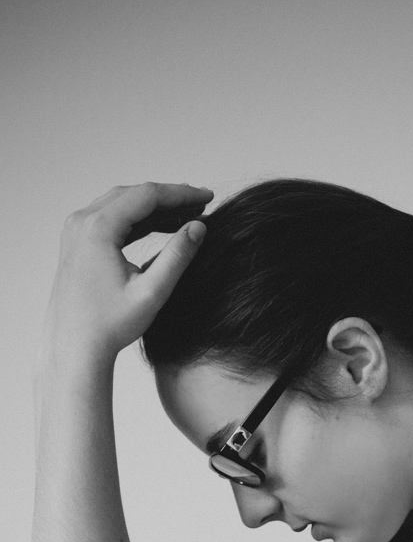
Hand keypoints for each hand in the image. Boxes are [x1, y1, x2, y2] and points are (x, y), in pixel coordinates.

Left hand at [40, 182, 213, 363]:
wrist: (75, 346)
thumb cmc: (110, 325)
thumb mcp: (152, 292)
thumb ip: (177, 257)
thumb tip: (199, 227)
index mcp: (98, 228)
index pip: (147, 196)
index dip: (181, 194)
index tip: (208, 197)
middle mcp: (82, 222)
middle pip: (133, 195)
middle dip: (169, 198)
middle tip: (201, 203)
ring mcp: (76, 231)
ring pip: (121, 204)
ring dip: (154, 208)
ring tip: (185, 216)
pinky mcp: (76, 242)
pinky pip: (110, 218)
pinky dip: (137, 219)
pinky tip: (159, 226)